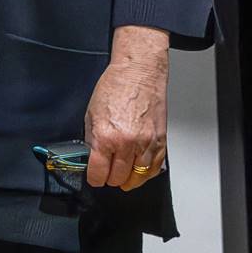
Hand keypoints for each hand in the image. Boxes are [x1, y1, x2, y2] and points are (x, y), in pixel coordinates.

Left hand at [84, 26, 167, 190]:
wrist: (139, 73)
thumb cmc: (114, 87)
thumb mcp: (91, 114)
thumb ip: (92, 140)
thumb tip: (92, 158)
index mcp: (106, 137)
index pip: (99, 173)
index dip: (94, 178)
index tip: (94, 177)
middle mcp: (127, 143)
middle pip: (118, 178)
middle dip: (110, 179)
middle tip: (106, 174)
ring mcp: (146, 143)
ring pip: (138, 177)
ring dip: (128, 179)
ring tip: (122, 176)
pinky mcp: (160, 141)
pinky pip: (154, 167)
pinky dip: (146, 174)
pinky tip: (139, 173)